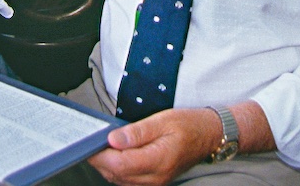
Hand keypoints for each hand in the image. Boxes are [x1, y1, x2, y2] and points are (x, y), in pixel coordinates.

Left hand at [86, 108, 219, 185]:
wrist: (208, 136)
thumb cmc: (188, 125)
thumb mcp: (163, 120)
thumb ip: (137, 132)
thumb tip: (113, 139)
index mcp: (159, 160)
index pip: (120, 164)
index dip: (101, 155)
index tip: (90, 142)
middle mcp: (156, 177)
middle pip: (116, 174)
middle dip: (100, 160)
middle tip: (92, 141)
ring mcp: (155, 182)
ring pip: (119, 179)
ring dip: (107, 165)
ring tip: (102, 145)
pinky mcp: (154, 182)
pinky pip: (128, 180)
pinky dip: (117, 169)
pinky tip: (115, 155)